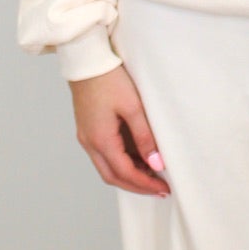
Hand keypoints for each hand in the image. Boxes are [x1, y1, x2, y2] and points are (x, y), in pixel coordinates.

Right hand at [68, 64, 170, 197]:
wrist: (87, 60)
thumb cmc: (110, 79)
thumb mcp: (133, 107)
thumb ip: (145, 137)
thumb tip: (156, 164)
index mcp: (100, 140)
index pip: (124, 173)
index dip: (144, 184)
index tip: (163, 189)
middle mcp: (89, 143)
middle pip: (112, 176)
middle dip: (136, 186)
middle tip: (158, 189)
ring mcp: (86, 136)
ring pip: (106, 167)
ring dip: (128, 175)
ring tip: (151, 174)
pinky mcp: (87, 129)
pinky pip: (103, 155)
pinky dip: (120, 162)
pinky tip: (136, 158)